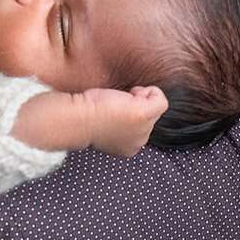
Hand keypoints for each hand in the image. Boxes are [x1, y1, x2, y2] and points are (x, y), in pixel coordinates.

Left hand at [11, 84, 166, 156]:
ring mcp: (144, 129)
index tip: (110, 109)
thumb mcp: (103, 122)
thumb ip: (117, 122)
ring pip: (153, 106)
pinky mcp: (146, 115)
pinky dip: (150, 91)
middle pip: (147, 115)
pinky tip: (132, 93)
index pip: (138, 124)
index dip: (127, 110)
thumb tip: (123, 109)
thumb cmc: (83, 117)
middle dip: (134, 103)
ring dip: (138, 97)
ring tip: (119, 100)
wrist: (77, 119)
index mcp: (128, 147)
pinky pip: (161, 100)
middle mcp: (139, 142)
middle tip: (114, 103)